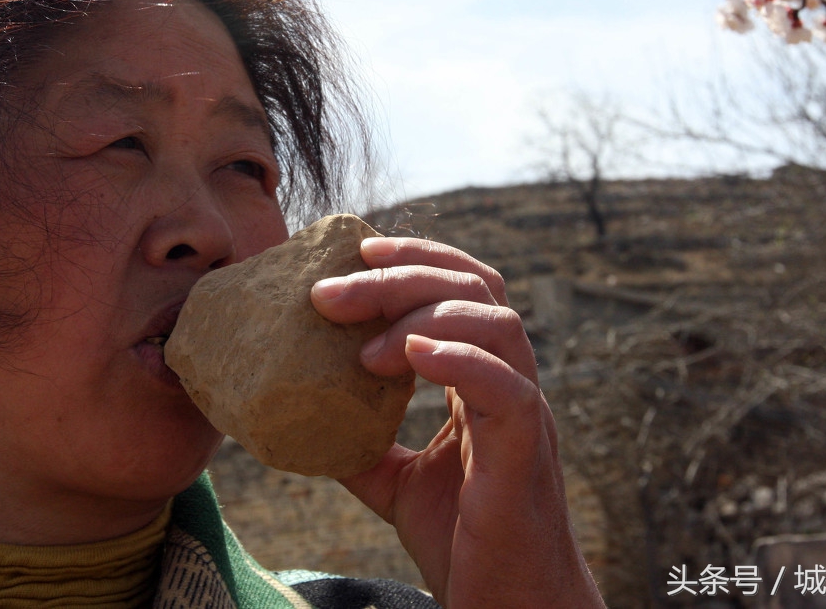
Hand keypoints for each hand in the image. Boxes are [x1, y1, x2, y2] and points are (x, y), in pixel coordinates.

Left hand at [310, 236, 604, 608]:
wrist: (510, 608)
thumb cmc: (464, 543)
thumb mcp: (395, 482)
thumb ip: (360, 441)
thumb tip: (300, 413)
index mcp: (484, 380)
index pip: (464, 287)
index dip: (416, 257)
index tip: (355, 253)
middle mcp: (512, 383)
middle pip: (474, 289)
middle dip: (401, 275)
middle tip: (328, 292)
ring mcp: (525, 414)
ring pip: (496, 324)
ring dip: (422, 313)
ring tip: (362, 345)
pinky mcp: (524, 454)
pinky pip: (506, 390)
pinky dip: (460, 360)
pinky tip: (411, 353)